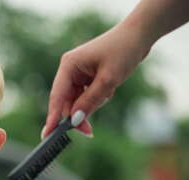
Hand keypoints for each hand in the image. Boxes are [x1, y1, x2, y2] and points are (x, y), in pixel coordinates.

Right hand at [42, 23, 151, 138]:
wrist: (140, 35)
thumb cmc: (123, 51)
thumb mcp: (108, 80)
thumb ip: (89, 102)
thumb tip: (74, 121)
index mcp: (68, 65)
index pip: (56, 96)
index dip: (52, 117)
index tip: (48, 135)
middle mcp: (69, 69)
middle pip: (67, 101)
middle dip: (78, 115)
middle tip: (88, 132)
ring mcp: (78, 73)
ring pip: (78, 100)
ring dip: (92, 103)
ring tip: (109, 92)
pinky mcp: (87, 76)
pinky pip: (87, 96)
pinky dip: (98, 97)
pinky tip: (110, 89)